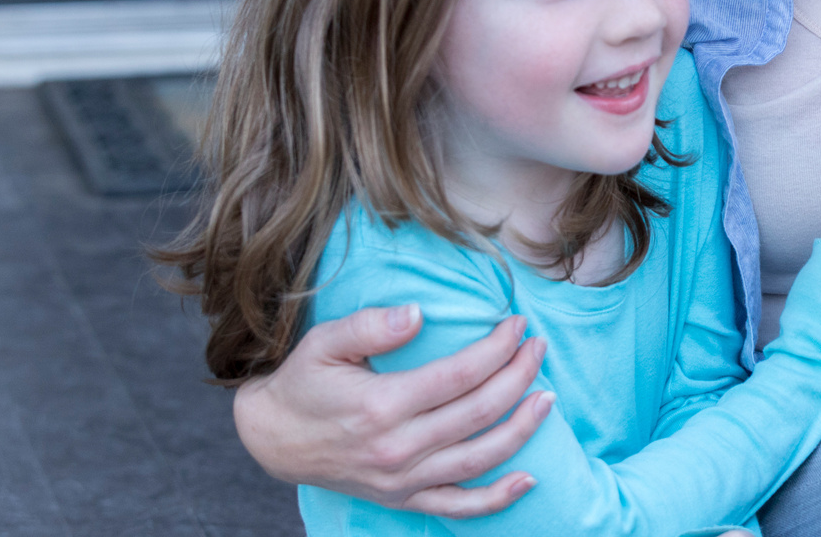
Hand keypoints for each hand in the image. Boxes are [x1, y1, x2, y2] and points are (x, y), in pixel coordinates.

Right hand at [233, 303, 552, 516]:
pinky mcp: (401, 498)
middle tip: (539, 347)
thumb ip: (371, 325)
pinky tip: (528, 479)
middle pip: (478, 413)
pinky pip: (457, 506)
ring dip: (522, 429)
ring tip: (547, 397)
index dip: (497, 348)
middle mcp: (396, 448)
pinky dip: (497, 498)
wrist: (272, 438)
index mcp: (381, 405)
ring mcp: (401, 480)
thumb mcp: (324, 343)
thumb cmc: (303, 382)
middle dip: (519, 376)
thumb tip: (418, 314)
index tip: (517, 324)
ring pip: (478, 459)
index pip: (459, 375)